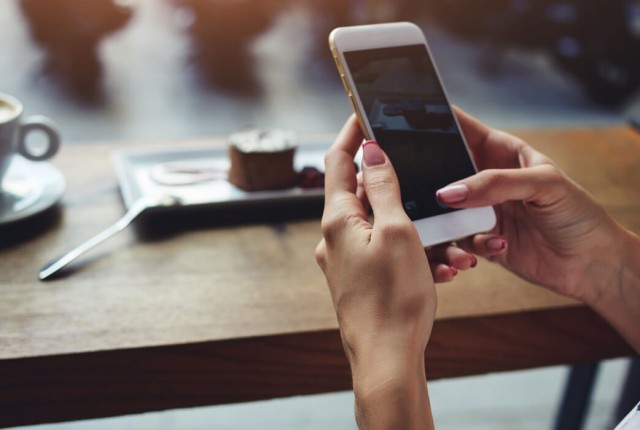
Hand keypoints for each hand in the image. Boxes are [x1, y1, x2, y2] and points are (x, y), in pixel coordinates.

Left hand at [316, 115, 434, 428]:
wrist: (386, 359)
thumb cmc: (394, 298)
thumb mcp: (397, 232)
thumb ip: (382, 187)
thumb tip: (369, 150)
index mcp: (338, 219)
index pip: (337, 161)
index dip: (351, 133)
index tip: (364, 113)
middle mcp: (334, 238)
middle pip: (356, 190)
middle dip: (387, 178)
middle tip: (412, 167)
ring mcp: (344, 260)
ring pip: (375, 223)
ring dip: (406, 219)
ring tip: (439, 233)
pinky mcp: (357, 279)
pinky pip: (381, 250)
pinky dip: (405, 246)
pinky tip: (433, 261)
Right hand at [438, 108, 629, 301]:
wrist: (591, 264)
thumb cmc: (578, 214)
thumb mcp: (543, 185)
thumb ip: (495, 184)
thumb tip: (448, 193)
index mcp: (500, 151)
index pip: (460, 128)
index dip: (434, 122)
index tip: (405, 124)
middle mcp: (485, 179)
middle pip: (442, 170)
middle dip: (429, 178)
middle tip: (419, 186)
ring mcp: (480, 210)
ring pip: (442, 210)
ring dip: (446, 222)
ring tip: (469, 230)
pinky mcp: (478, 239)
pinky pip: (456, 241)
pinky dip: (467, 246)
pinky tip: (500, 246)